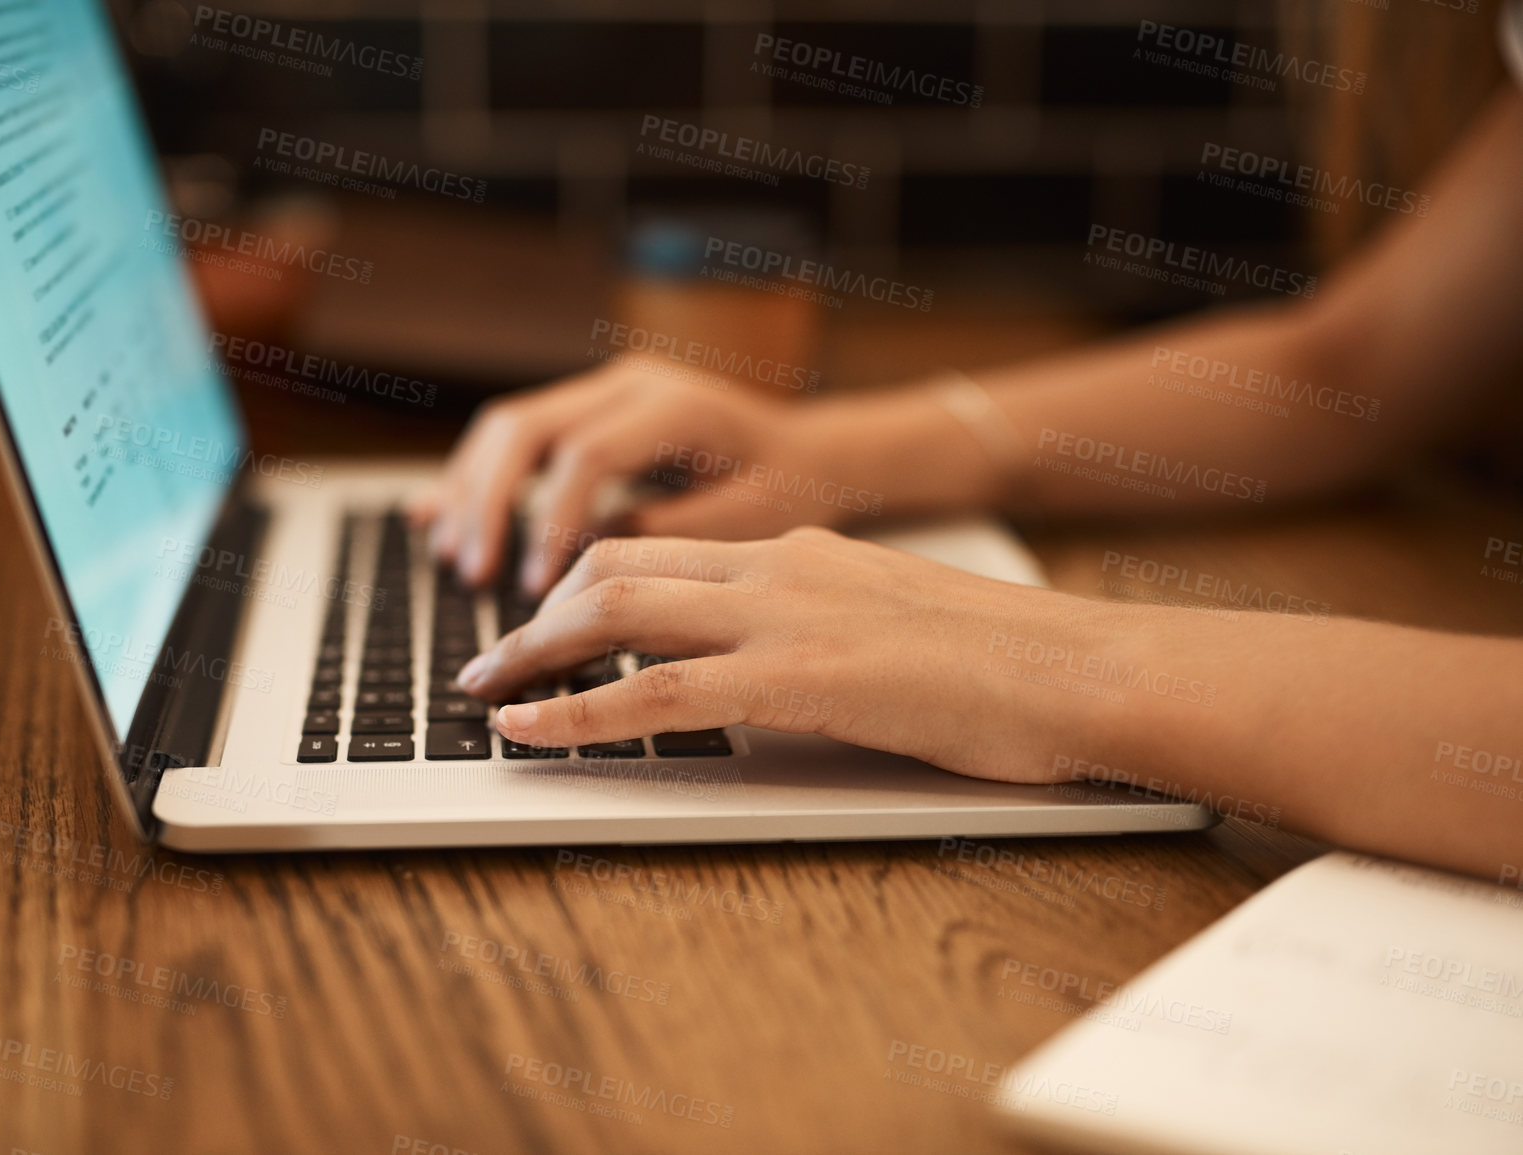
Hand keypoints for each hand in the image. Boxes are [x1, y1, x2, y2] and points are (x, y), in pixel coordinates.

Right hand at [407, 360, 856, 593]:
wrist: (808, 450)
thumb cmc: (788, 489)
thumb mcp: (750, 519)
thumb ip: (670, 532)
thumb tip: (589, 560)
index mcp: (676, 405)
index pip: (588, 454)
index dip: (554, 521)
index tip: (536, 587)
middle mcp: (630, 382)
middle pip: (528, 426)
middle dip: (491, 502)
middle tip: (475, 572)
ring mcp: (603, 389)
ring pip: (509, 426)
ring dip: (473, 492)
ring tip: (453, 558)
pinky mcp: (587, 407)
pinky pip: (516, 436)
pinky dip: (476, 478)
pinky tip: (435, 516)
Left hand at [454, 527, 1102, 781]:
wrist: (1081, 668)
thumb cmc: (1006, 665)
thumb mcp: (891, 626)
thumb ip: (820, 630)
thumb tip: (771, 669)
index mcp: (800, 550)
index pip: (660, 548)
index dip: (581, 580)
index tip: (539, 618)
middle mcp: (777, 565)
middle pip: (616, 562)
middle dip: (538, 609)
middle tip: (491, 656)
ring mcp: (783, 614)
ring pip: (617, 608)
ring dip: (534, 651)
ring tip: (484, 691)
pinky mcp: (796, 677)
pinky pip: (657, 690)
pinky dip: (577, 713)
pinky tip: (529, 733)